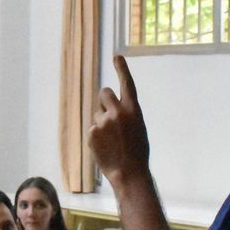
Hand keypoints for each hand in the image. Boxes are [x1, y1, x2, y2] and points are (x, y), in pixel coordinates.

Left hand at [89, 54, 150, 186]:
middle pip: (104, 93)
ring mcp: (103, 122)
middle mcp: (118, 112)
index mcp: (134, 109)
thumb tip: (109, 107)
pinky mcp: (92, 133)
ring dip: (102, 122)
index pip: (127, 83)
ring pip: (97, 113)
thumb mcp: (138, 127)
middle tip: (110, 116)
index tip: (116, 56)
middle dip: (105, 101)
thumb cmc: (137, 151)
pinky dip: (97, 136)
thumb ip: (126, 113)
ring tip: (112, 140)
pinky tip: (105, 147)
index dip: (122, 69)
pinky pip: (92, 128)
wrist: (129, 173)